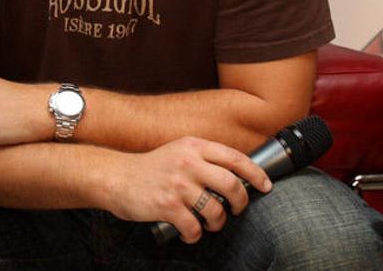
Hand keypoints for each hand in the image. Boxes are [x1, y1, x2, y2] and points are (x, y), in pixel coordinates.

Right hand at [105, 137, 271, 243]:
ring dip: (218, 223)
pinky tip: (190, 233)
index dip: (255, 173)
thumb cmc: (152, 168)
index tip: (265, 185)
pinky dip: (195, 235)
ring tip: (211, 224)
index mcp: (194, 146)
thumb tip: (237, 175)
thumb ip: (204, 157)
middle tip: (237, 209)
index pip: (235, 158)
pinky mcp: (167, 205)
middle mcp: (188, 162)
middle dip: (241, 202)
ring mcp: (178, 184)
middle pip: (231, 185)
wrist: (117, 177)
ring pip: (216, 210)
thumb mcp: (180, 151)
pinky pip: (194, 228)